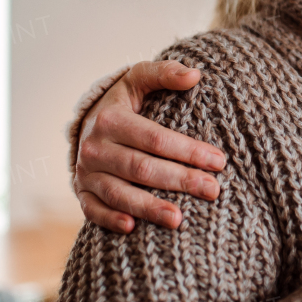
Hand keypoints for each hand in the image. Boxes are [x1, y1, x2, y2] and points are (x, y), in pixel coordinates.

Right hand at [74, 60, 225, 232]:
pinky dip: (111, 220)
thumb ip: (165, 73)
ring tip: (179, 219)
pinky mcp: (82, 191)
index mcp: (111, 119)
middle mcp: (95, 147)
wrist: (87, 123)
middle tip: (212, 190)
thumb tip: (195, 74)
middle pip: (142, 168)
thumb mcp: (139, 79)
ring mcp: (87, 172)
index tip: (219, 161)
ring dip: (149, 207)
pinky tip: (133, 228)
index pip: (156, 138)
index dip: (188, 150)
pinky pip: (94, 210)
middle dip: (180, 180)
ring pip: (120, 193)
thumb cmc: (124, 101)